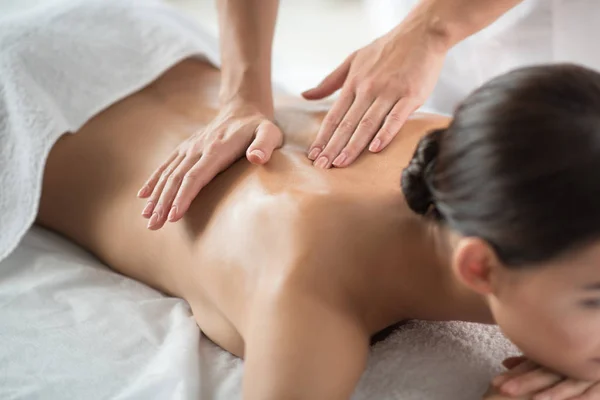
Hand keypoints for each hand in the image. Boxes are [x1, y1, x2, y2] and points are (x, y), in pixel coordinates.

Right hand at [137, 100, 282, 229]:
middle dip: (164, 203)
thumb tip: (256, 158)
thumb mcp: (270, 133)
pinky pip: (166, 165)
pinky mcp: (186, 148)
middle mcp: (198, 148)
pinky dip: (154, 180)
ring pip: (168, 174)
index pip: (196, 176)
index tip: (173, 215)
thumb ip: (264, 145)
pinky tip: (143, 196)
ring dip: (156, 196)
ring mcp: (190, 148)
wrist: (243, 108)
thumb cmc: (259, 127)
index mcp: (217, 149)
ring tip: (147, 218)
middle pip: (177, 178)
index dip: (184, 196)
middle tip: (154, 225)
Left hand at [302, 25, 445, 168]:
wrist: (421, 32)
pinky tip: (375, 149)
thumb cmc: (386, 48)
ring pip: (367, 124)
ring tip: (341, 164)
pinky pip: (395, 118)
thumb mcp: (353, 59)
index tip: (313, 156)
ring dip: (353, 146)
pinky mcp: (410, 95)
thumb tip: (305, 95)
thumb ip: (330, 81)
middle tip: (322, 166)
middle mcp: (368, 89)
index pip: (334, 116)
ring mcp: (389, 93)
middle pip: (347, 124)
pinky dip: (385, 134)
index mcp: (354, 83)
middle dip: (332, 147)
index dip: (323, 137)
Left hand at [491, 356, 599, 399]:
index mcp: (559, 353)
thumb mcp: (555, 356)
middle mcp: (574, 360)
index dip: (516, 374)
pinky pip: (595, 391)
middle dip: (526, 382)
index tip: (495, 383)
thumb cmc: (578, 355)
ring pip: (571, 381)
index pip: (534, 364)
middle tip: (504, 389)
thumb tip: (506, 362)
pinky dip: (583, 398)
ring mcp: (591, 371)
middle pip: (548, 372)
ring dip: (554, 392)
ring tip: (536, 399)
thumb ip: (532, 361)